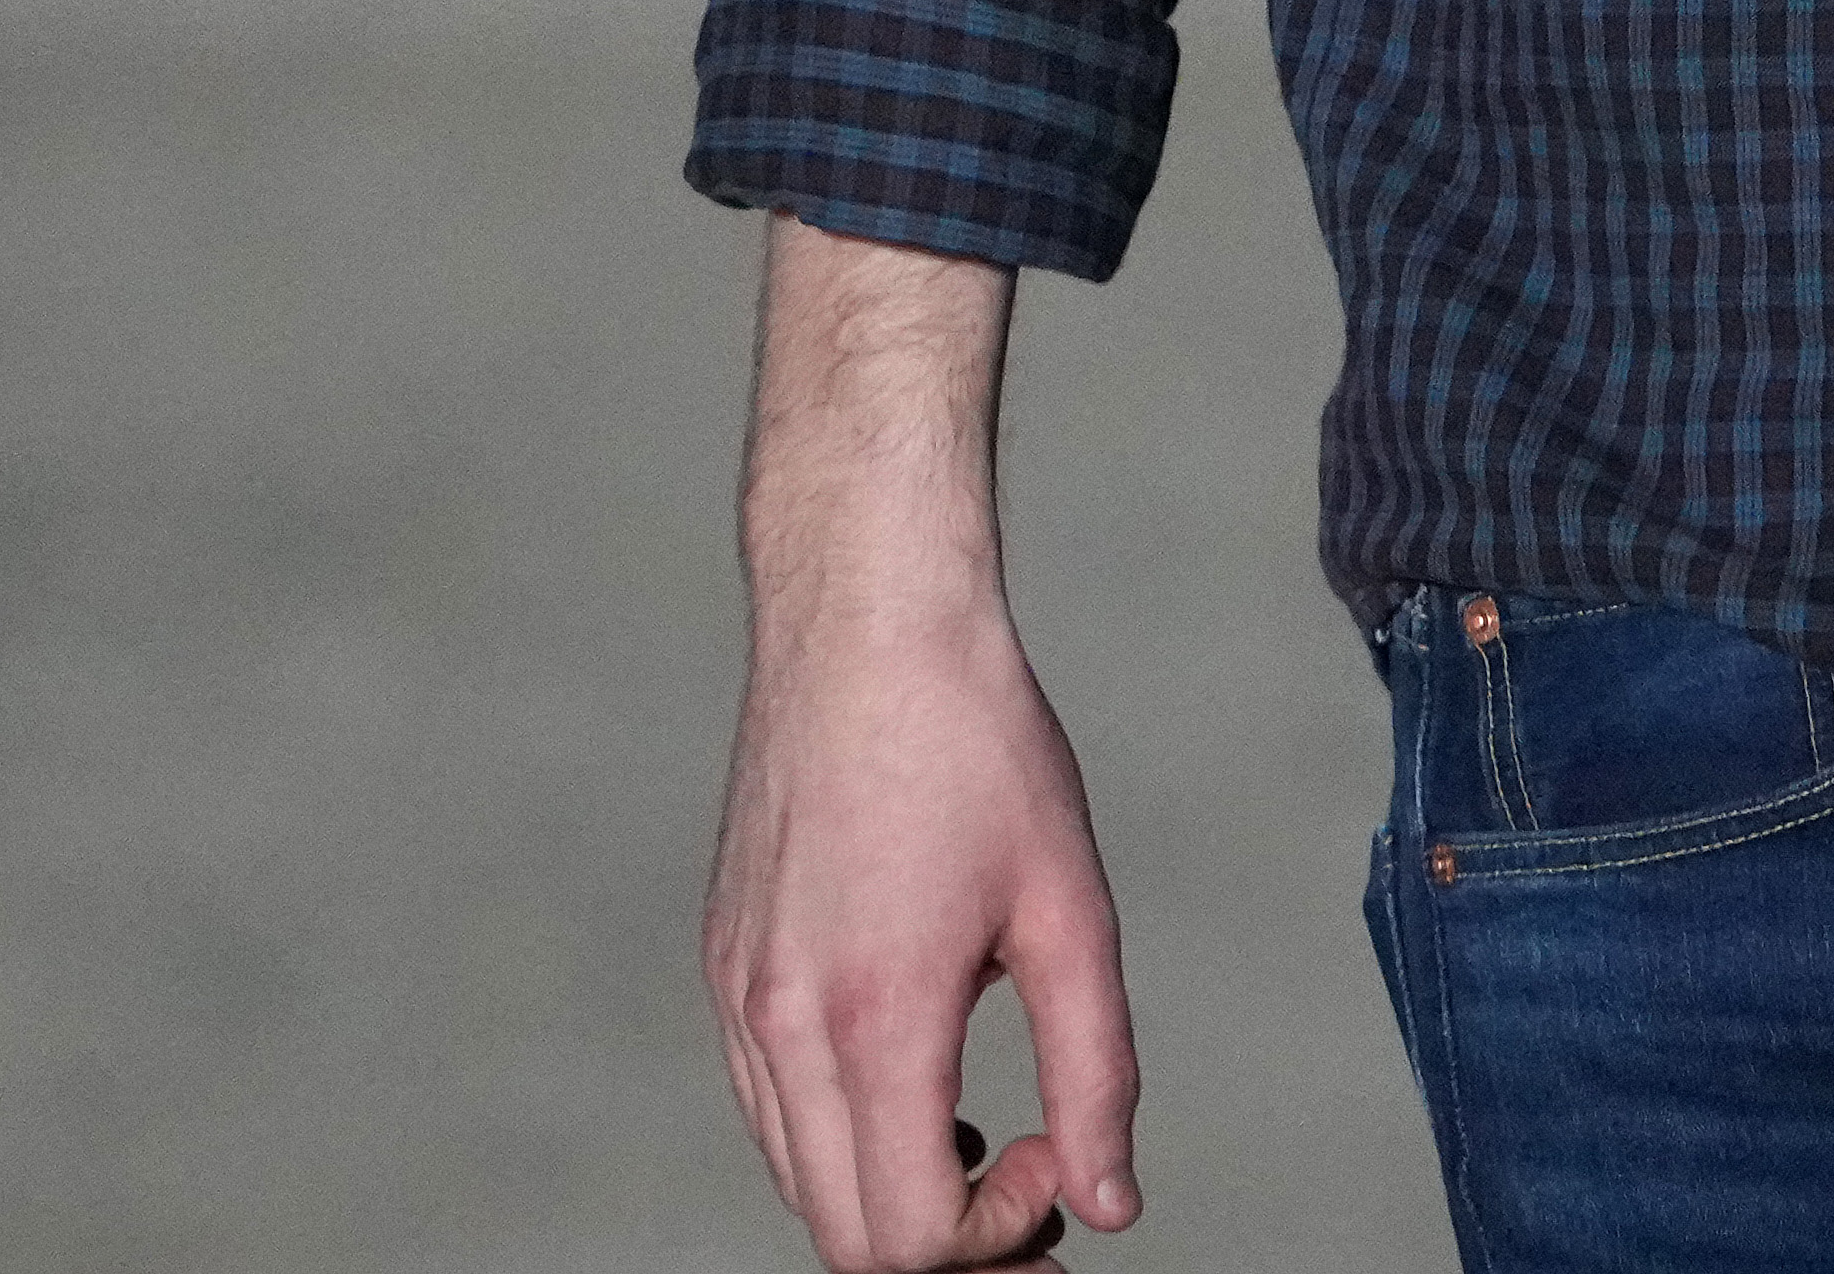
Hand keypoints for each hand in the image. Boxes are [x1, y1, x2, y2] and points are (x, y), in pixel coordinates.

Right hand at [701, 598, 1140, 1266]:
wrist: (866, 623)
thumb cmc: (977, 746)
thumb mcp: (1070, 910)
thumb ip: (1095, 1074)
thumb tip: (1109, 1202)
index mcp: (873, 1018)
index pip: (905, 1239)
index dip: (996, 1239)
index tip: (1057, 1166)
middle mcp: (781, 1024)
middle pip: (843, 1237)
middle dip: (948, 1247)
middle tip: (1034, 1199)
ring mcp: (738, 998)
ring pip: (798, 1181)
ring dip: (889, 1197)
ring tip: (985, 1148)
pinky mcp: (724, 966)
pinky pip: (769, 1109)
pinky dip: (840, 1138)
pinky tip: (918, 1086)